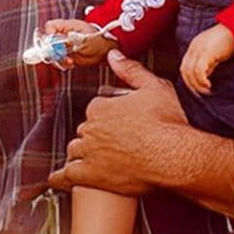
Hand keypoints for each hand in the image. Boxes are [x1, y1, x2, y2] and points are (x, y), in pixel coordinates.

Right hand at [43, 18, 114, 67]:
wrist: (107, 51)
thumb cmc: (99, 41)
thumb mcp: (86, 40)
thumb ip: (71, 41)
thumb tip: (57, 43)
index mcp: (68, 26)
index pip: (50, 27)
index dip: (49, 35)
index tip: (53, 45)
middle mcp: (64, 35)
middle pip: (48, 40)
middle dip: (53, 50)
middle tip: (61, 56)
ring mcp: (64, 45)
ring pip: (52, 51)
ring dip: (58, 58)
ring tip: (69, 61)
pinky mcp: (66, 54)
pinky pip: (58, 59)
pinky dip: (62, 63)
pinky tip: (70, 64)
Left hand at [47, 50, 194, 196]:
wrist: (176, 156)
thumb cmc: (168, 123)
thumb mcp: (153, 87)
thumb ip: (130, 70)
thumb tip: (114, 55)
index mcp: (101, 106)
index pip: (94, 110)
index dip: (106, 118)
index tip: (117, 124)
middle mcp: (91, 128)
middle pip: (84, 131)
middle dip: (94, 136)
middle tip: (112, 144)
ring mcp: (89, 151)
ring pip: (75, 151)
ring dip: (80, 154)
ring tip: (89, 161)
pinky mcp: (93, 175)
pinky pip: (69, 175)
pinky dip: (61, 177)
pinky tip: (57, 179)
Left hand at [180, 22, 233, 95]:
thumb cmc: (229, 41)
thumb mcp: (215, 54)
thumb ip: (208, 63)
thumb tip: (204, 77)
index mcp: (194, 47)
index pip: (185, 67)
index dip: (189, 80)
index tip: (198, 90)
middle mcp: (194, 48)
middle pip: (184, 70)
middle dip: (192, 85)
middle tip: (202, 93)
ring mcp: (198, 49)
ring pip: (189, 72)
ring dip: (197, 85)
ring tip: (207, 90)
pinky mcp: (206, 52)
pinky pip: (198, 70)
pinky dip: (201, 80)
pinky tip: (209, 85)